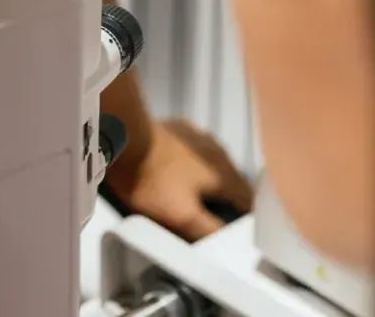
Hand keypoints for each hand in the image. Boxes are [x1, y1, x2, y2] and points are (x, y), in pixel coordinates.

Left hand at [106, 118, 254, 240]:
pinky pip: (197, 148)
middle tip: (215, 215)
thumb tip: (231, 244)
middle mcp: (220, 152)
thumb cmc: (154, 181)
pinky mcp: (182, 129)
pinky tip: (182, 167)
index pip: (247, 199)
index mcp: (224, 174)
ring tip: (199, 193)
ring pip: (216, 162)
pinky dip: (195, 160)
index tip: (236, 230)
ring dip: (214, 178)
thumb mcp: (181, 216)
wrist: (126, 139)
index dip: (245, 217)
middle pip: (234, 181)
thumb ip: (210, 230)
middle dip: (229, 198)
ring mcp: (201, 137)